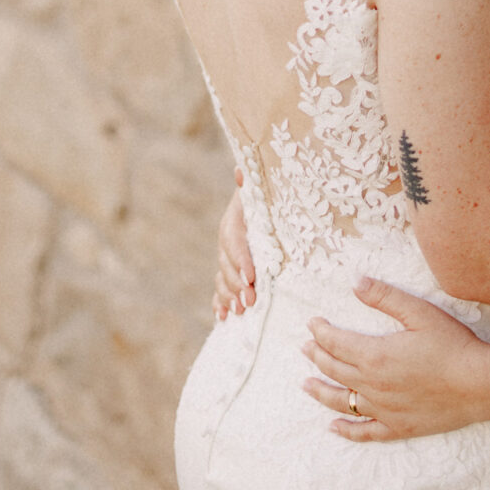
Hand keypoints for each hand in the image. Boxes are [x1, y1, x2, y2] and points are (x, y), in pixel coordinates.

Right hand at [215, 181, 255, 320]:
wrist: (268, 205)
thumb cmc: (270, 197)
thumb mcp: (264, 190)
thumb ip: (253, 184)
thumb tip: (241, 172)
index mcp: (235, 218)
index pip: (233, 239)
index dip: (240, 258)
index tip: (252, 275)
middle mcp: (228, 239)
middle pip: (226, 263)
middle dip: (237, 283)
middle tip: (251, 299)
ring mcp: (227, 257)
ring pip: (221, 278)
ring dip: (228, 296)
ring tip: (240, 311)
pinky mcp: (231, 272)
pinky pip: (220, 289)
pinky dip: (220, 303)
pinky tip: (222, 317)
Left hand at [302, 277, 488, 438]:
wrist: (479, 384)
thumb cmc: (452, 344)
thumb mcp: (418, 312)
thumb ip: (384, 297)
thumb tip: (355, 282)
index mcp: (375, 355)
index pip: (336, 342)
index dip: (321, 332)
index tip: (312, 323)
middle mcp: (373, 385)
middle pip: (335, 369)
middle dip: (317, 355)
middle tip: (305, 346)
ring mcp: (384, 409)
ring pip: (343, 401)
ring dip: (321, 391)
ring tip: (306, 384)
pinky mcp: (399, 427)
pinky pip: (365, 431)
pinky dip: (346, 430)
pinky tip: (333, 427)